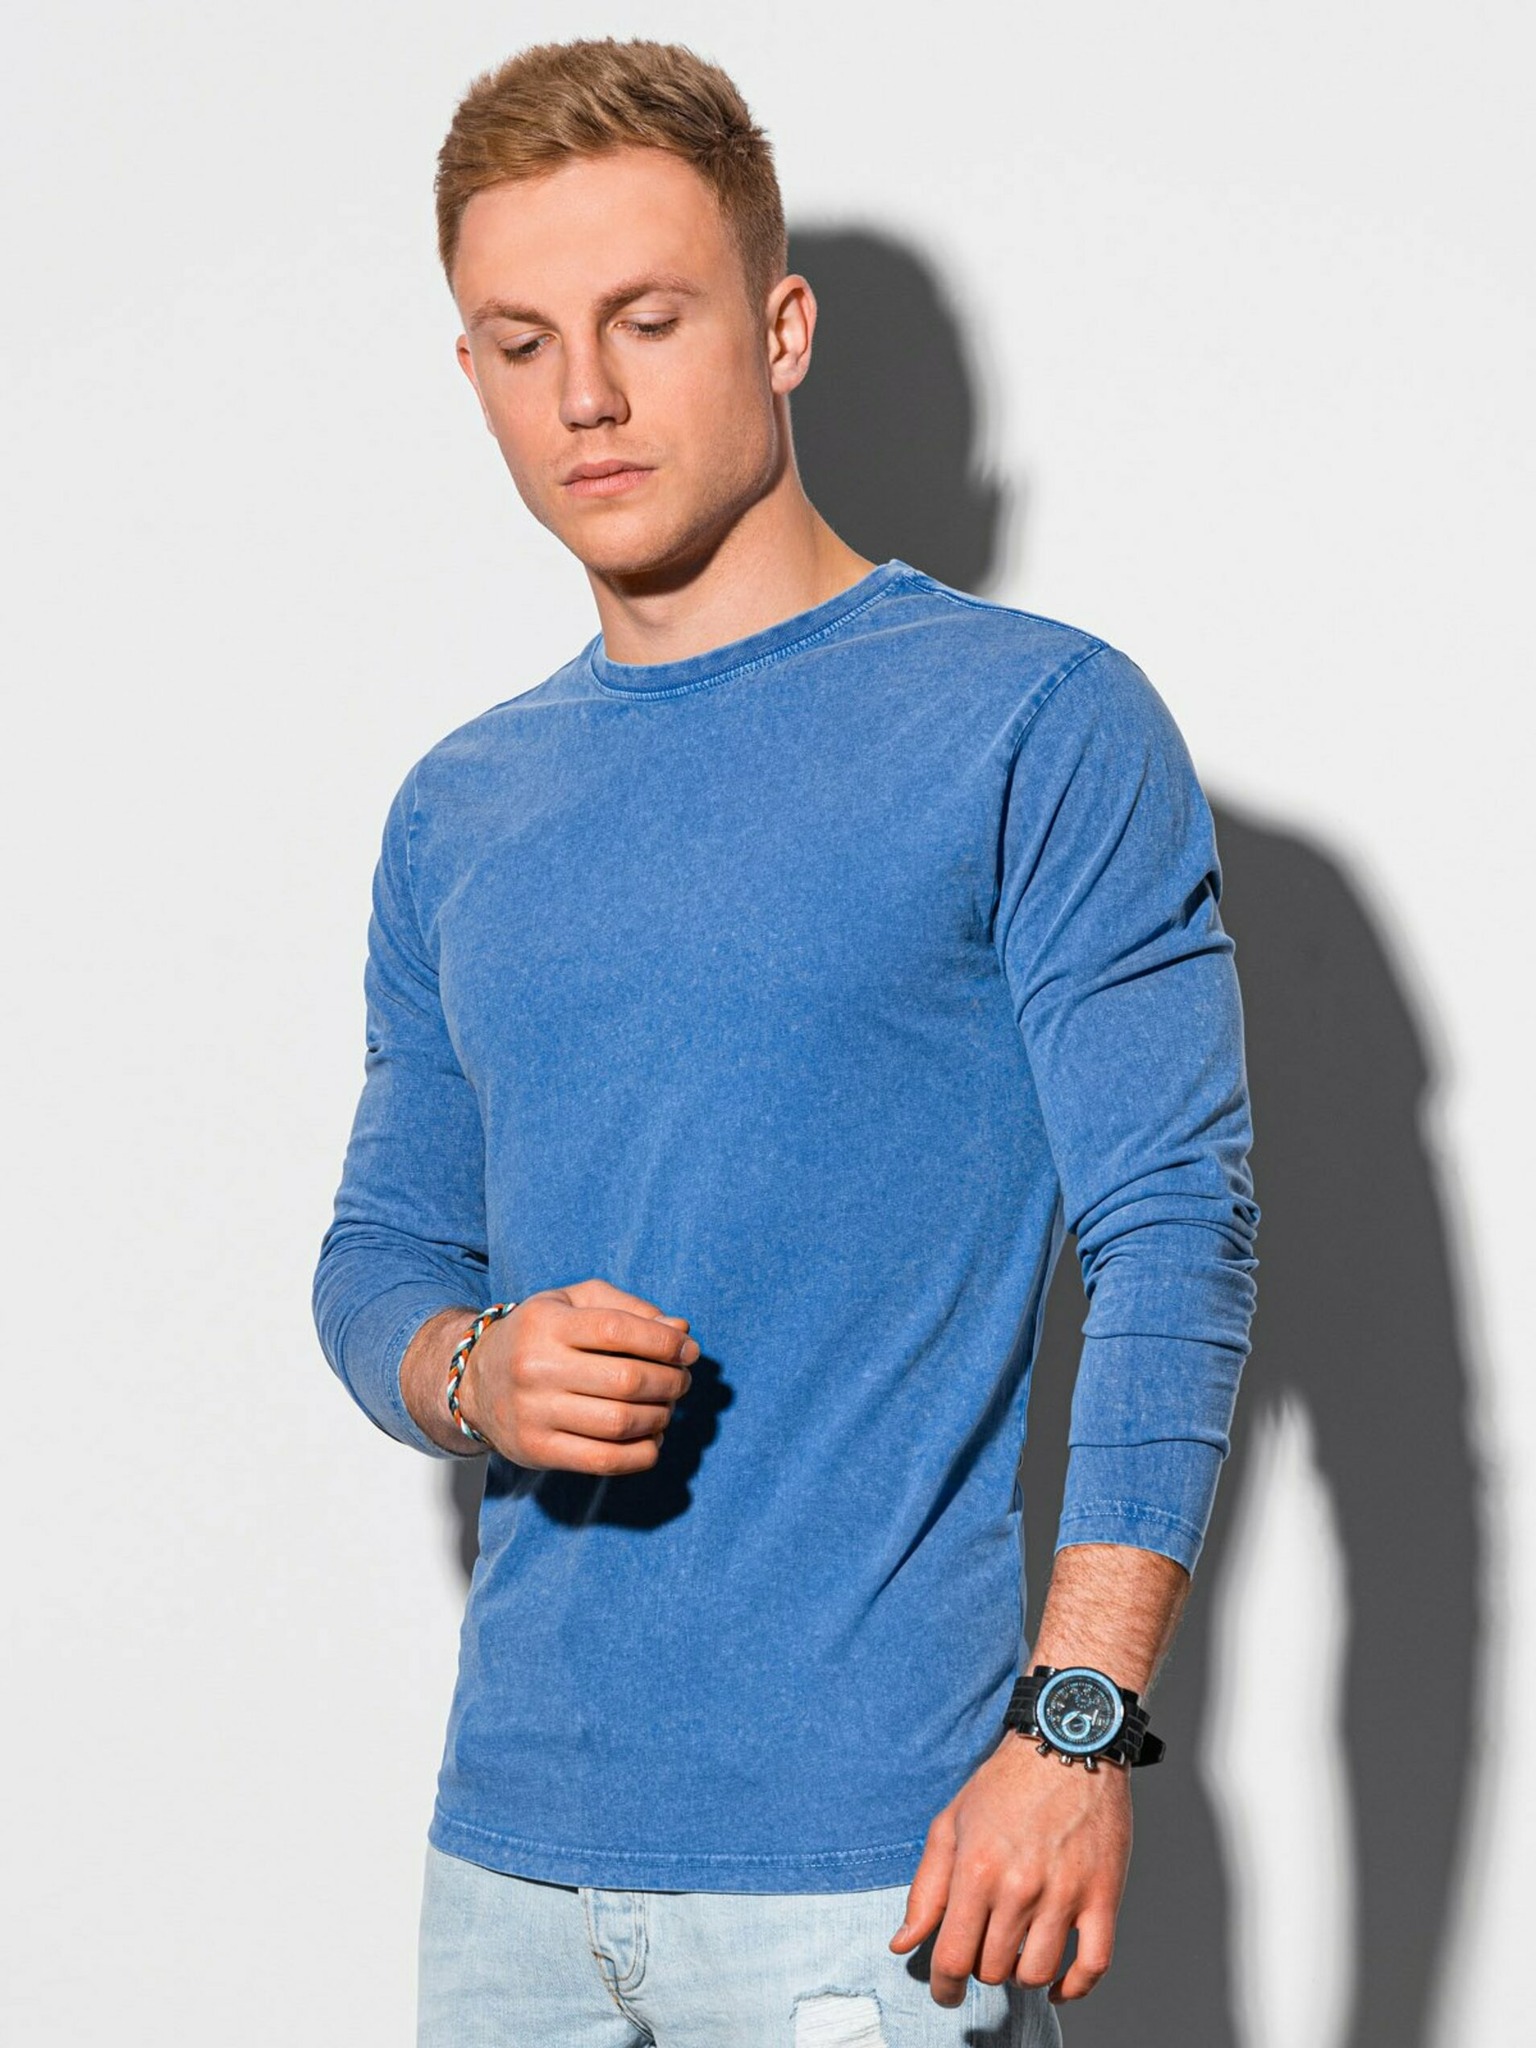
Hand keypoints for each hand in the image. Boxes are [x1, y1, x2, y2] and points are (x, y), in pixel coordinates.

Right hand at [453, 1278, 697, 1471]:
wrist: (475, 1382)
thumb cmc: (541, 1335)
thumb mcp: (574, 1302)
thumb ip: (628, 1308)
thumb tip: (681, 1329)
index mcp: (547, 1323)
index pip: (618, 1329)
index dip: (664, 1341)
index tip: (689, 1351)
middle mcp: (536, 1367)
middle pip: (626, 1379)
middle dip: (671, 1382)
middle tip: (682, 1381)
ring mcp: (534, 1412)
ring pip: (620, 1422)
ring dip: (661, 1417)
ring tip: (666, 1408)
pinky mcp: (537, 1450)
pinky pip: (604, 1460)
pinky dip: (642, 1453)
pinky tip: (652, 1439)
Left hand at [889, 1730, 1130, 2005]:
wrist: (1067, 1744)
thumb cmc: (1006, 1783)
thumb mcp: (951, 1824)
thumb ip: (927, 1889)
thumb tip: (902, 1944)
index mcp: (977, 1869)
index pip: (953, 1957)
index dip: (944, 1987)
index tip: (945, 1993)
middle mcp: (1019, 1887)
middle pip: (992, 1969)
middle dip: (981, 1968)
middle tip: (984, 1948)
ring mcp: (1064, 1894)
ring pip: (1037, 1973)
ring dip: (1021, 1975)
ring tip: (1015, 1953)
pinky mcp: (1103, 1895)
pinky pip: (1093, 1966)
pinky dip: (1074, 1987)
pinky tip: (1058, 1984)